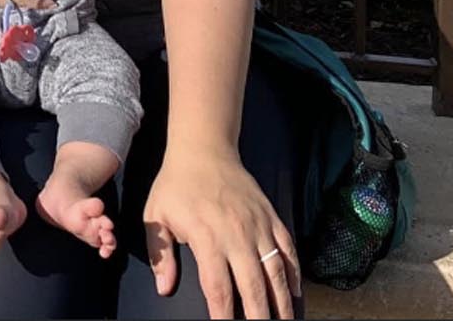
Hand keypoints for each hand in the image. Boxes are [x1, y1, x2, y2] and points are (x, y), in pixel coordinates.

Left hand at [142, 145, 300, 319]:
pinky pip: (288, 249)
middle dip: (259, 315)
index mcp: (207, 237)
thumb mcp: (156, 216)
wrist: (204, 148)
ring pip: (276, 271)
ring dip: (282, 301)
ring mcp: (258, 226)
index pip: (218, 287)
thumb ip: (161, 255)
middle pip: (253, 286)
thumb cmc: (177, 183)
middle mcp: (237, 234)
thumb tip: (164, 287)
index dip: (224, 314)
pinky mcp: (271, 217)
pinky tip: (295, 292)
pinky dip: (294, 272)